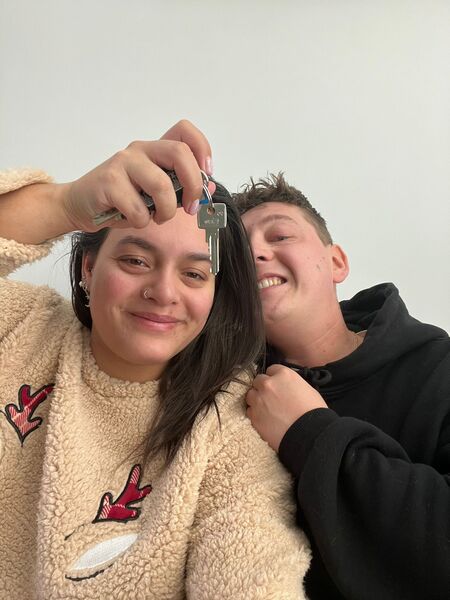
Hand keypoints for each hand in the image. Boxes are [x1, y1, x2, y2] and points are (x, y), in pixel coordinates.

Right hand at [63, 120, 213, 231]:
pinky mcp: (109, 181)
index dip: (203, 150)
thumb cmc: (120, 200)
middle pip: (180, 153)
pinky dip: (140, 222)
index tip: (207, 174)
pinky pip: (139, 209)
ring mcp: (124, 163)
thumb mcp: (155, 195)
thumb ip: (180, 189)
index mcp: (155, 150)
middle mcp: (140, 149)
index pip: (185, 132)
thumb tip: (210, 189)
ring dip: (166, 211)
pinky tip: (130, 219)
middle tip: (189, 207)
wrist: (79, 205)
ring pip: (162, 185)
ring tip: (156, 218)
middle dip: (193, 185)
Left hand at [246, 364, 327, 451]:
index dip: (275, 378)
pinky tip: (267, 419)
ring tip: (268, 409)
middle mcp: (268, 384)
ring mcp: (259, 400)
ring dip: (257, 400)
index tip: (277, 385)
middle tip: (272, 398)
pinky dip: (256, 414)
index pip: (271, 370)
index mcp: (283, 375)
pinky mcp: (254, 416)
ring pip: (251, 395)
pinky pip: (250, 411)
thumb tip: (286, 387)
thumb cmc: (313, 413)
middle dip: (264, 388)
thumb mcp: (307, 389)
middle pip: (258, 380)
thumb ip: (291, 383)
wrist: (310, 434)